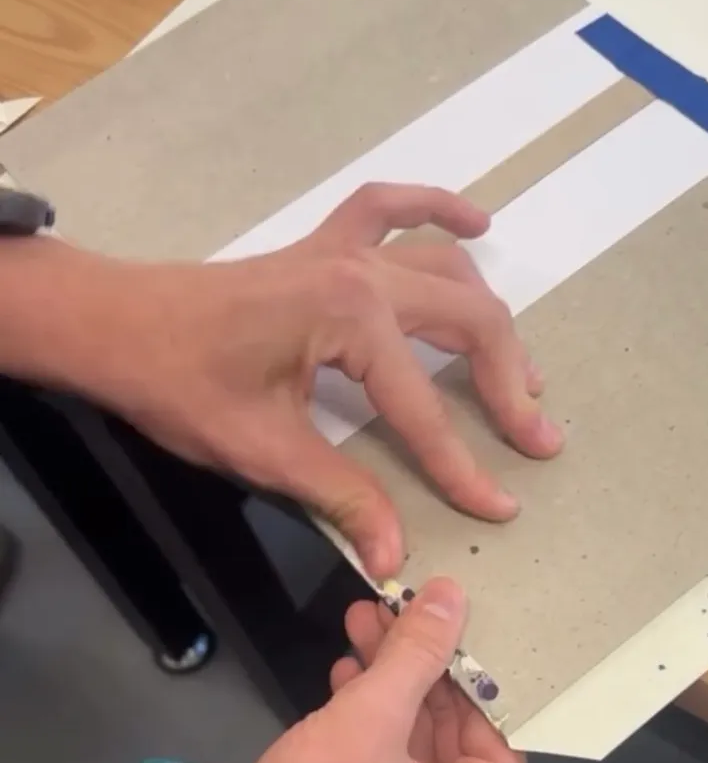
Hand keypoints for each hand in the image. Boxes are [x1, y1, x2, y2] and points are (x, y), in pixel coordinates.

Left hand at [66, 184, 563, 576]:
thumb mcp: (264, 450)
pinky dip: (437, 209)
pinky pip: (391, 209)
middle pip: (467, 322)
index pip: (422, 409)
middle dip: (507, 385)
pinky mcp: (327, 245)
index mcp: (351, 319)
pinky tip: (477, 225)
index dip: (461, 466)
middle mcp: (365, 273)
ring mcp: (347, 250)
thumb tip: (394, 553)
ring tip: (523, 369)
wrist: (116, 324)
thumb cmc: (180, 384)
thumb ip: (340, 494)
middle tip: (537, 436)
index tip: (499, 504)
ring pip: (447, 271)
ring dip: (491, 319)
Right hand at [247, 578, 526, 762]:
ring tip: (362, 619)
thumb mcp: (371, 720)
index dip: (474, 664)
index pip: (495, 725)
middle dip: (417, 656)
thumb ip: (414, 656)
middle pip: (448, 719)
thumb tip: (451, 596)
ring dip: (385, 670)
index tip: (451, 613)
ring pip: (410, 725)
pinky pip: (379, 744)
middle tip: (396, 604)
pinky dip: (363, 703)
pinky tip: (344, 668)